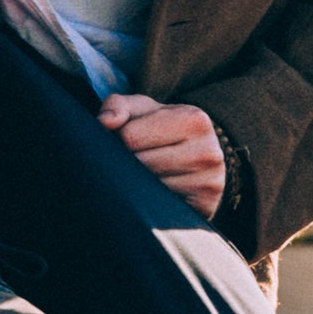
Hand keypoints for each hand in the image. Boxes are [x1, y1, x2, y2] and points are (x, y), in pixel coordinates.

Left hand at [101, 91, 225, 217]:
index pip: (131, 136)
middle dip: (128, 162)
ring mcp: (208, 182)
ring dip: (138, 183)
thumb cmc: (163, 129)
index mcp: (193, 119)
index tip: (128, 140)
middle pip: (140, 164)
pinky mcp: (205, 206)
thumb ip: (118, 106)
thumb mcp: (142, 110)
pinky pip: (160, 208)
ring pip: (148, 188)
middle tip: (137, 158)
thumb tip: (105, 122)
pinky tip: (157, 191)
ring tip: (147, 173)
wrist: (198, 157)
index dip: (120, 140)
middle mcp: (207, 150)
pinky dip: (152, 201)